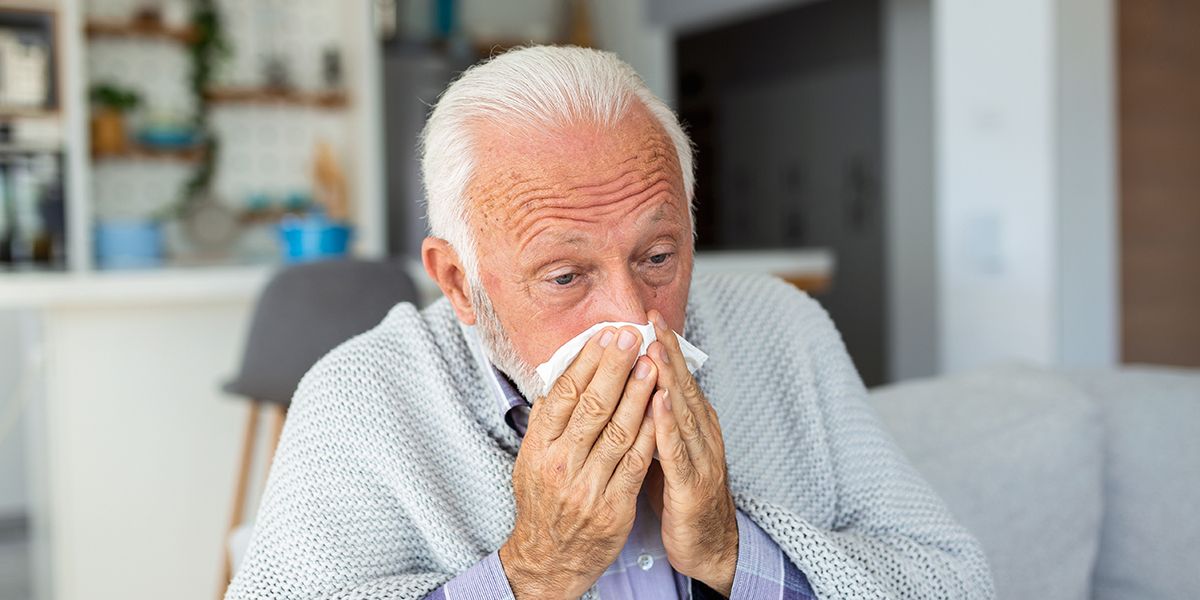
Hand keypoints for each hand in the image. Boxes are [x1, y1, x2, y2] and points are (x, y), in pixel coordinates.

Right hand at [499, 326, 659, 597]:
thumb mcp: (531, 460)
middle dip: (615, 367)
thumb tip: (560, 375)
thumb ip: (547, 421)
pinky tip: (662, 409)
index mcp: (538, 448)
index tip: (605, 335)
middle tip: (632, 336)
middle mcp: (560, 465)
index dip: (586, 361)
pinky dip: (651, 433)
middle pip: (591, 406)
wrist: (549, 558)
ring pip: (617, 431)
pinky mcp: (613, 507)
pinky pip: (636, 463)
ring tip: (652, 363)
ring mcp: (587, 486)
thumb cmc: (543, 503)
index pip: (563, 394)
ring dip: (638, 394)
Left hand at [645, 310, 738, 596]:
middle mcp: (702, 434)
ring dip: (669, 379)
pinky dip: (669, 425)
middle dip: (668, 350)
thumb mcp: (664, 450)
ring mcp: (701, 458)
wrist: (708, 547)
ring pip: (683, 411)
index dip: (665, 346)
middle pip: (683, 385)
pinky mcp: (693, 485)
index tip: (649, 315)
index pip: (677, 378)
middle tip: (653, 318)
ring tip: (655, 348)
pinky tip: (658, 404)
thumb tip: (626, 386)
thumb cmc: (679, 496)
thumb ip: (650, 420)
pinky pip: (679, 451)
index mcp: (693, 425)